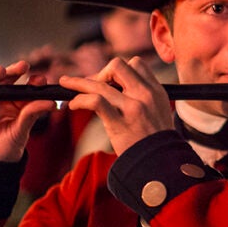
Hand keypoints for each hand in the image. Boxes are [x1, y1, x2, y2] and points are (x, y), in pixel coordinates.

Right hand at [0, 61, 55, 161]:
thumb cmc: (5, 148)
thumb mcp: (21, 132)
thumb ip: (31, 115)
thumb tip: (51, 102)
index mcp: (13, 101)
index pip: (23, 86)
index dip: (31, 81)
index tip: (40, 80)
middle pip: (2, 78)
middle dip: (12, 70)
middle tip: (22, 67)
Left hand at [59, 57, 174, 154]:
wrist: (160, 163)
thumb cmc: (156, 141)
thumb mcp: (159, 111)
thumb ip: (143, 97)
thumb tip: (118, 87)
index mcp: (156, 90)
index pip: (136, 63)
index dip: (118, 70)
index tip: (107, 81)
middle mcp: (145, 95)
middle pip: (117, 66)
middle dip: (99, 73)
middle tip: (90, 85)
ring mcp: (133, 107)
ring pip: (100, 83)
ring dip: (79, 83)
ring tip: (66, 84)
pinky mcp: (120, 123)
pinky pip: (95, 102)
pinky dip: (80, 100)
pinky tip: (73, 105)